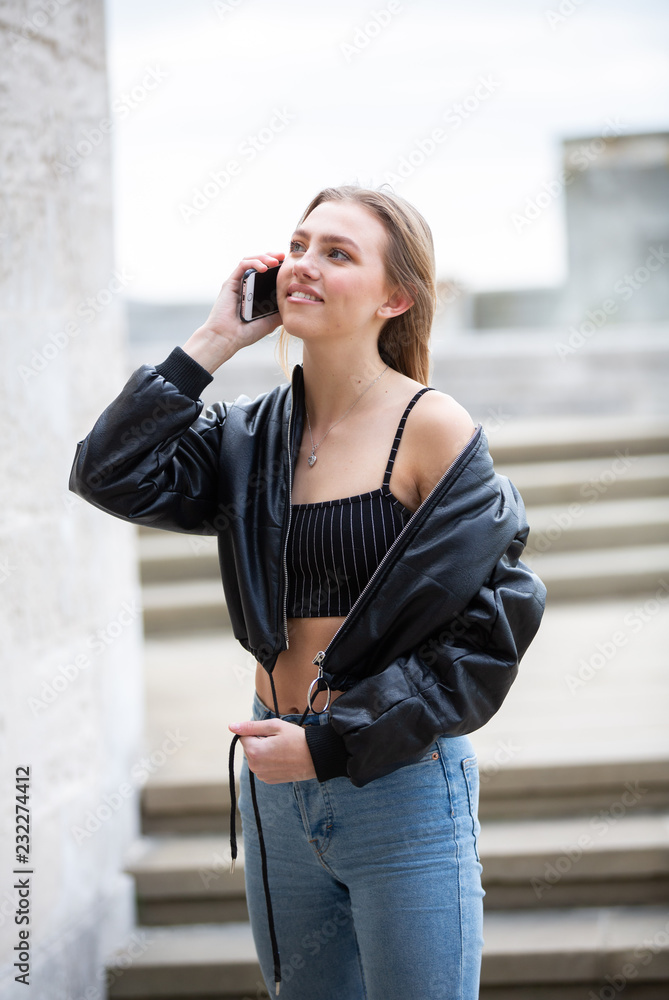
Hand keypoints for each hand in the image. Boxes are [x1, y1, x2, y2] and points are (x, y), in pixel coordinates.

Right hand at [182, 252, 285, 372]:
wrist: (228, 339)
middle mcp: (245, 285)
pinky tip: (264, 267)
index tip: (289, 266)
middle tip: (285, 257)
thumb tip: (295, 304)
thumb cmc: (245, 333)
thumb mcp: (270, 322)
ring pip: (251, 261)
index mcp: (254, 293)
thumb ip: (280, 311)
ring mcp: (238, 283)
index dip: (278, 267)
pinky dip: (254, 263)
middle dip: (272, 257)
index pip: (267, 273)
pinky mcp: (230, 283)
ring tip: (277, 260)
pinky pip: (242, 266)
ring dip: (264, 257)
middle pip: (259, 263)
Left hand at [229, 718, 316, 783]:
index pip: (244, 736)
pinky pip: (262, 766)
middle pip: (249, 748)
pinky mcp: (269, 780)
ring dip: (264, 751)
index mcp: (254, 752)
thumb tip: (231, 726)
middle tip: (278, 741)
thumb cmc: (297, 739)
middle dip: (259, 742)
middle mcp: (255, 767)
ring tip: (282, 750)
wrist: (316, 757)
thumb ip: (251, 726)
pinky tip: (283, 758)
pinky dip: (269, 761)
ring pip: (255, 757)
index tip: (272, 734)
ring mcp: (262, 776)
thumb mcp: (274, 726)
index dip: (257, 732)